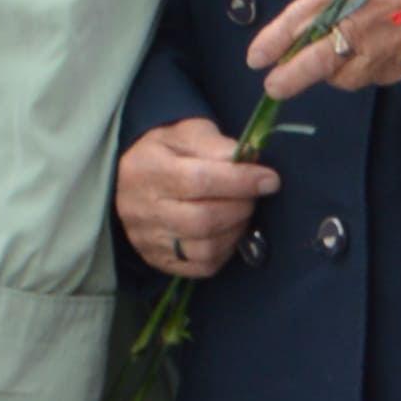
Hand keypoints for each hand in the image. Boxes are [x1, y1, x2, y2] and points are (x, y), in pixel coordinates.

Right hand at [116, 117, 278, 282]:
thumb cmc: (167, 152)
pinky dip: (225, 250)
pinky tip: (228, 230)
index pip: (198, 180)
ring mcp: (147, 239)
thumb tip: (248, 159)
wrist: (130, 179)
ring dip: (236, 230)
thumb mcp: (187, 133)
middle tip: (254, 194)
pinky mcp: (158, 260)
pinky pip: (201, 267)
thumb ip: (216, 145)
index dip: (240, 181)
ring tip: (241, 211)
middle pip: (202, 219)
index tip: (269, 179)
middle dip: (241, 206)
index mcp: (147, 168)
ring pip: (204, 247)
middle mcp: (140, 208)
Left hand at [254, 0, 400, 99]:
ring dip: (332, 72)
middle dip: (288, 78)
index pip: (297, 21)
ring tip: (338, 55)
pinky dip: (364, 70)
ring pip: (342, 77)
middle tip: (273, 87)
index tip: (255, 58)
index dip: (272, 41)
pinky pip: (372, 77)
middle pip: (311, 61)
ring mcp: (380, 51)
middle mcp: (358, 25)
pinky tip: (371, 53)